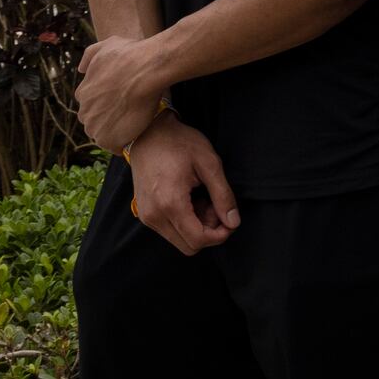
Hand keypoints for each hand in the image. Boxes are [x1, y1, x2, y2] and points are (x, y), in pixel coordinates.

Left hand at [77, 34, 171, 151]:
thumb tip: (81, 69)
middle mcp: (85, 112)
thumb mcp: (105, 45)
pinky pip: (114, 147)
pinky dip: (123, 144)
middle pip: (95, 121)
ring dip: (116, 132)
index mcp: (83, 93)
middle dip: (109, 119)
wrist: (146, 70)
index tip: (121, 101)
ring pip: (103, 135)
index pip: (92, 104)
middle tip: (130, 114)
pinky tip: (135, 135)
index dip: (107, 103)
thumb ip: (90, 57)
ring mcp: (96, 127)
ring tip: (134, 126)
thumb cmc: (129, 55)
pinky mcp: (109, 140)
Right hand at [127, 116, 240, 254]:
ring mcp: (146, 215)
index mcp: (170, 204)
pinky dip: (184, 222)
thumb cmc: (179, 143)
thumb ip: (223, 195)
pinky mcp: (144, 213)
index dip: (220, 235)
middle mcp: (154, 215)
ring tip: (203, 199)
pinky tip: (190, 200)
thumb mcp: (209, 164)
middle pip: (189, 246)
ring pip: (179, 240)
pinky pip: (169, 230)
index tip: (230, 219)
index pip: (198, 240)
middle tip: (215, 206)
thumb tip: (233, 222)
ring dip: (196, 227)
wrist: (148, 133)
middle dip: (208, 232)